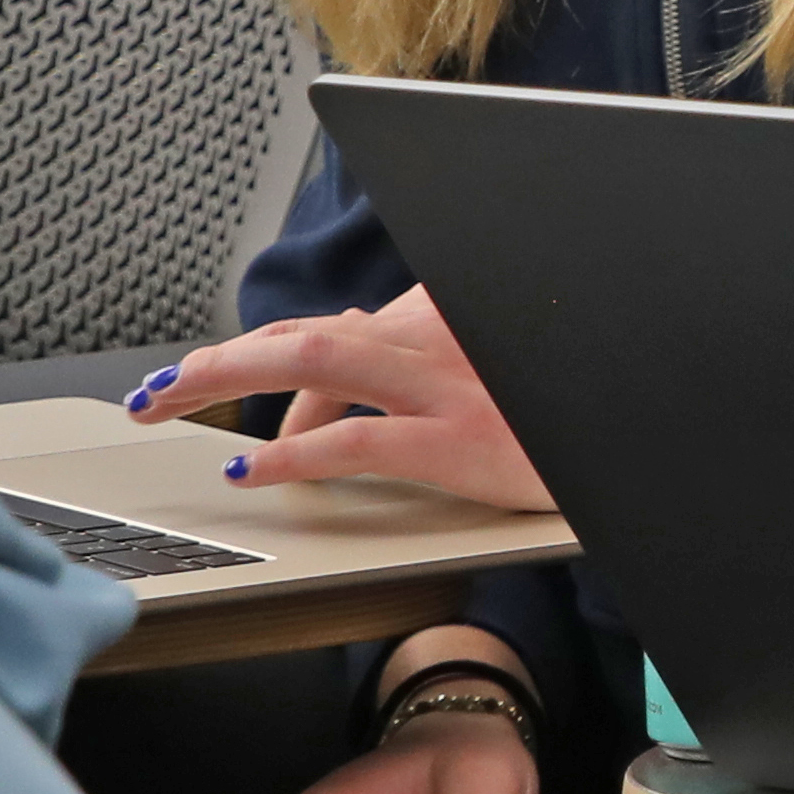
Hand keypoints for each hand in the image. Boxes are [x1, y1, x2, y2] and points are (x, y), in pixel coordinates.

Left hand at [139, 287, 550, 511]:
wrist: (638, 429)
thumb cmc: (560, 411)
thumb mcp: (493, 374)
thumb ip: (422, 368)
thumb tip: (344, 395)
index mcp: (443, 322)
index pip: (334, 329)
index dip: (259, 354)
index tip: (215, 383)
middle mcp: (436, 340)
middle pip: (302, 335)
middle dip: (216, 361)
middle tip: (155, 392)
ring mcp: (446, 387)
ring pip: (312, 361)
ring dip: (223, 379)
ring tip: (167, 405)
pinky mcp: (456, 439)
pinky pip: (353, 441)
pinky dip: (288, 454)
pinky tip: (250, 471)